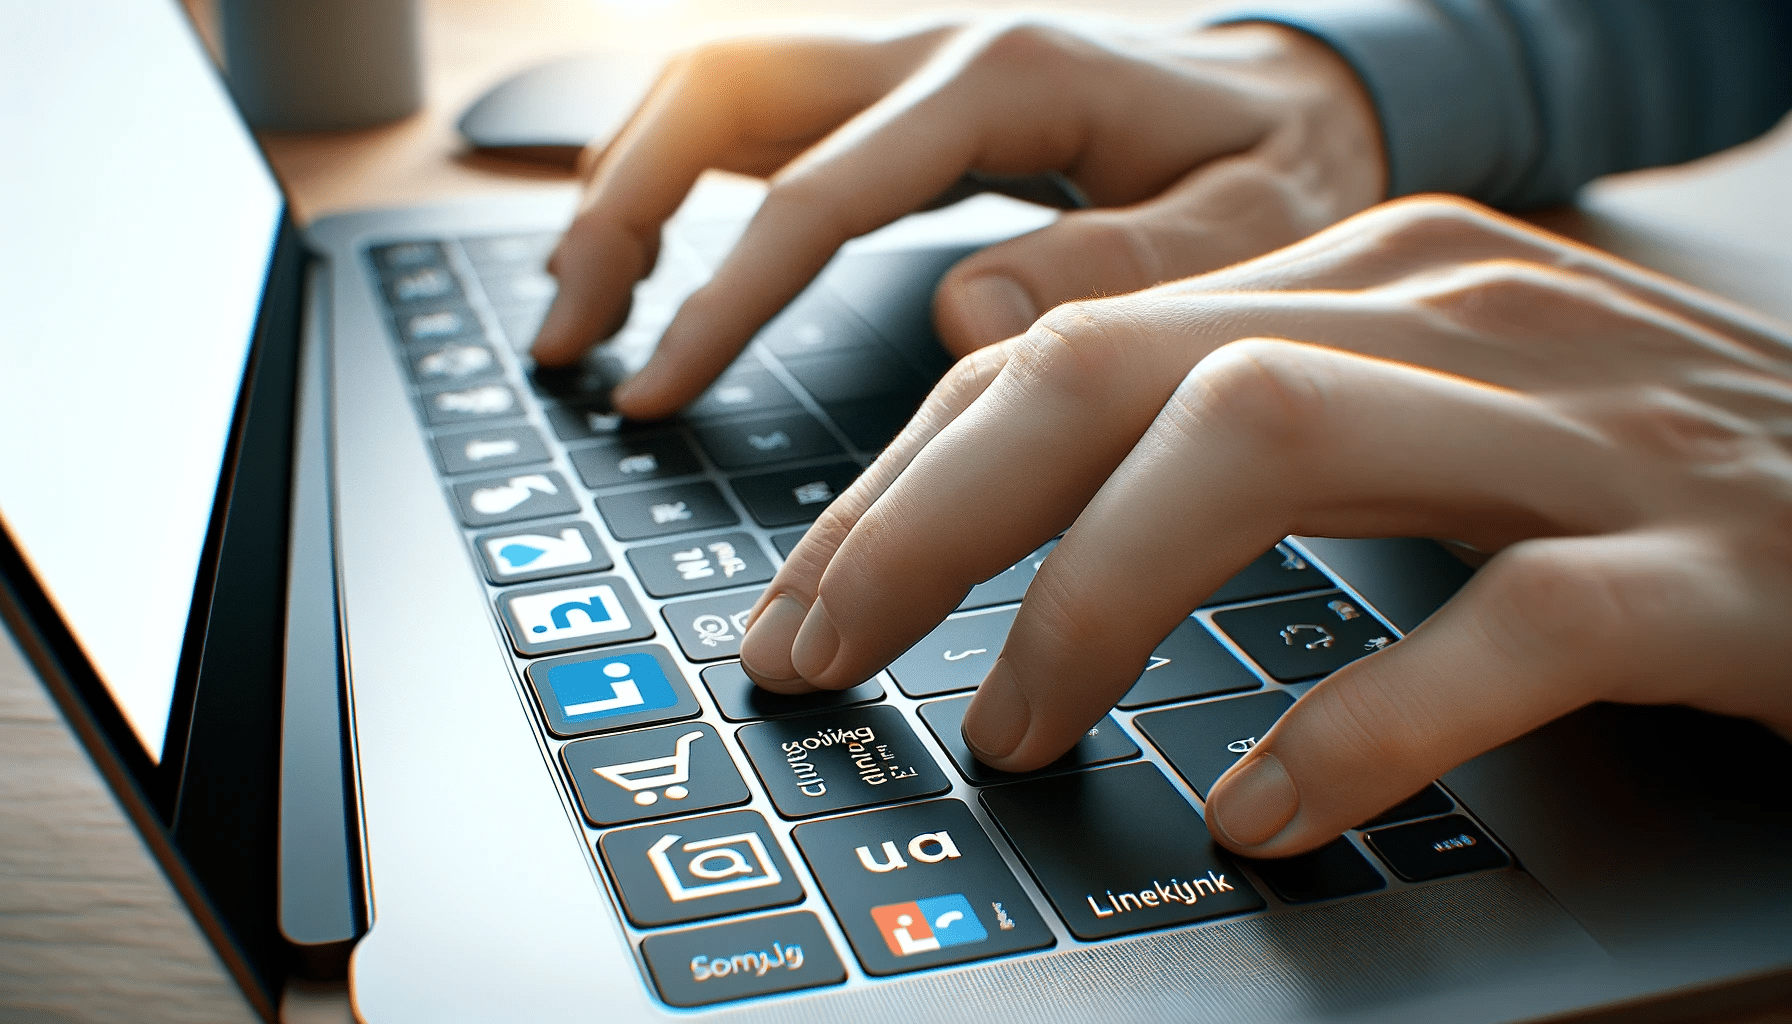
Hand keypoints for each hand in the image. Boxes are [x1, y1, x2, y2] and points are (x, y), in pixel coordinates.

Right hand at [533, 15, 1383, 418]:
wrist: (1304, 92)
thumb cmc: (1283, 166)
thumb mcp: (1253, 227)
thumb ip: (1118, 269)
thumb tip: (962, 321)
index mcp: (1008, 81)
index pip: (819, 188)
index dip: (721, 296)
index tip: (656, 393)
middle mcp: (938, 48)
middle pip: (721, 86)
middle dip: (620, 206)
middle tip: (571, 339)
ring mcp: (912, 62)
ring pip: (720, 84)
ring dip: (625, 180)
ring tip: (577, 305)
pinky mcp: (905, 96)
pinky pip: (761, 113)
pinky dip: (681, 176)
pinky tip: (652, 252)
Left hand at [736, 196, 1791, 856]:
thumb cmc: (1643, 482)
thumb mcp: (1420, 417)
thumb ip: (1237, 421)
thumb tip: (1023, 481)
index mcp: (1372, 278)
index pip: (1075, 345)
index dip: (912, 476)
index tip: (813, 594)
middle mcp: (1455, 315)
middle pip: (1122, 369)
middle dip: (934, 517)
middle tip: (823, 653)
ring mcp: (1586, 428)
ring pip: (1264, 439)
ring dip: (1097, 594)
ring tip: (1013, 729)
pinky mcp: (1711, 565)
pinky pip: (1508, 624)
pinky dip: (1366, 722)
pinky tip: (1269, 812)